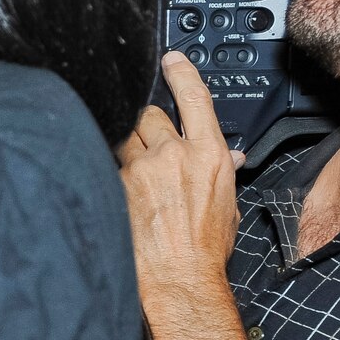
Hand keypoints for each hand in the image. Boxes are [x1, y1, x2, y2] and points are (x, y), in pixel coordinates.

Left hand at [119, 53, 244, 315]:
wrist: (177, 279)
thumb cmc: (205, 249)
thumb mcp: (226, 204)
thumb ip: (221, 172)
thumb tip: (230, 158)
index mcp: (208, 154)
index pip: (193, 97)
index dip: (180, 73)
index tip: (170, 60)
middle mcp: (172, 154)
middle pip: (149, 115)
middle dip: (149, 127)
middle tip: (151, 149)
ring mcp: (140, 168)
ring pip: (125, 139)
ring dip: (130, 151)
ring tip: (139, 179)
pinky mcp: (114, 185)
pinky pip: (109, 166)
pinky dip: (113, 175)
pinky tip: (122, 195)